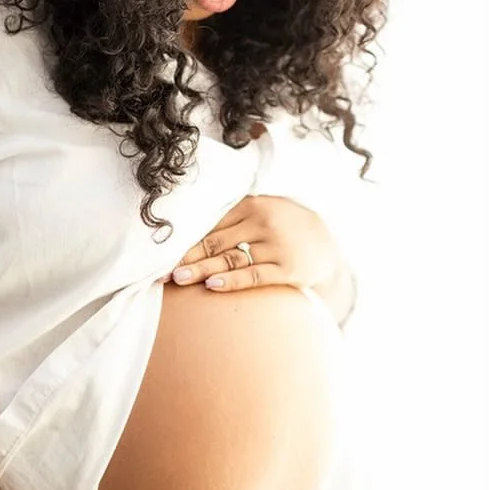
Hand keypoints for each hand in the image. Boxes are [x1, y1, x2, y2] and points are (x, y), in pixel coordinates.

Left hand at [161, 193, 339, 293]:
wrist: (326, 244)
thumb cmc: (282, 226)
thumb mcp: (263, 210)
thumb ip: (232, 216)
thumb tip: (187, 229)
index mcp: (253, 204)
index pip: (211, 223)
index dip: (186, 238)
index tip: (163, 250)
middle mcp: (264, 222)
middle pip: (216, 242)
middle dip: (187, 257)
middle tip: (163, 270)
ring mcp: (276, 246)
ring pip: (231, 260)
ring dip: (202, 270)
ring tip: (179, 278)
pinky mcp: (287, 269)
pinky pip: (253, 276)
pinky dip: (232, 281)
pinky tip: (212, 285)